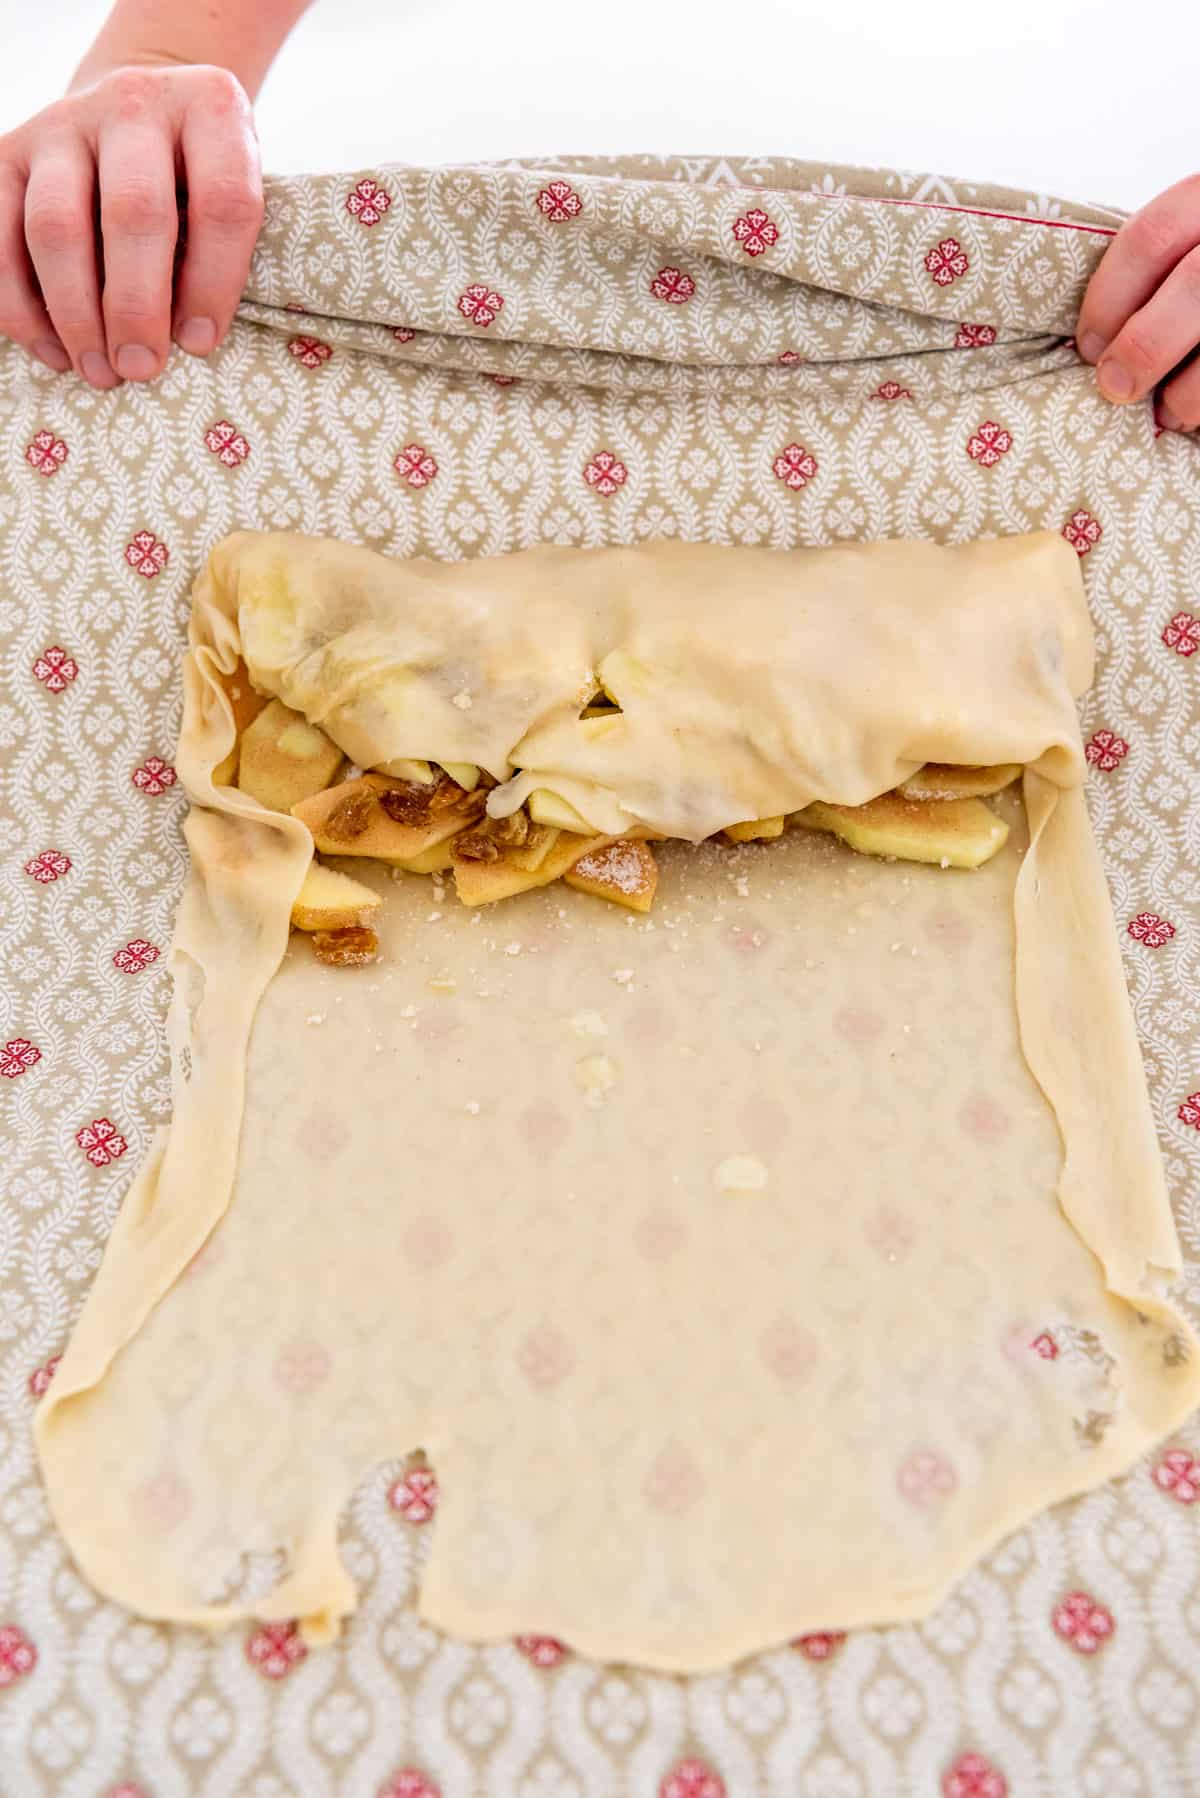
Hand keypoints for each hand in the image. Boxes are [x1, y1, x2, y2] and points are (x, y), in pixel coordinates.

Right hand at [0, 61, 262, 387]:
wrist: (138, 113)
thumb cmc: (197, 177)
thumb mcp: (229, 192)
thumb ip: (220, 250)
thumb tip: (187, 342)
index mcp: (209, 109)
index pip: (223, 201)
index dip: (214, 282)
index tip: (200, 344)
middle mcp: (134, 102)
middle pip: (134, 212)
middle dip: (136, 305)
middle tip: (141, 368)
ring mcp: (64, 122)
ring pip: (56, 224)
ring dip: (75, 312)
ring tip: (98, 370)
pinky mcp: (9, 151)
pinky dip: (20, 305)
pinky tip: (53, 350)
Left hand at [1077, 174, 1199, 431]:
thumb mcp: (1193, 246)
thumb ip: (1163, 270)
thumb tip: (1097, 344)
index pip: (1155, 235)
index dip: (1110, 297)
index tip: (1089, 346)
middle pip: (1194, 287)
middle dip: (1143, 348)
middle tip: (1116, 387)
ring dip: (1188, 391)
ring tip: (1169, 411)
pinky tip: (1199, 417)